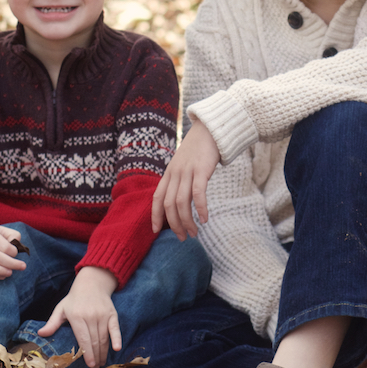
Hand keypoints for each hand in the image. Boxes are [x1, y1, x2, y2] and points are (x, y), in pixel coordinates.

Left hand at [40, 267, 120, 367]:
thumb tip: (40, 333)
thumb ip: (52, 323)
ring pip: (104, 337)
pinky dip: (117, 338)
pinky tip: (117, 348)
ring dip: (104, 352)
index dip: (87, 353)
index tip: (89, 364)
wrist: (91, 283)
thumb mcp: (61, 309)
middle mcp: (90, 316)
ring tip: (102, 363)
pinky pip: (115, 328)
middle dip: (95, 356)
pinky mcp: (112, 314)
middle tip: (95, 367)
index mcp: (76, 316)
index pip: (83, 339)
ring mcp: (102, 315)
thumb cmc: (74, 299)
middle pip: (94, 341)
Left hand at [151, 121, 219, 239]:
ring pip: (181, 202)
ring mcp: (187, 172)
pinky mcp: (201, 170)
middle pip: (169, 205)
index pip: (157, 198)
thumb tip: (180, 200)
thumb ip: (180, 179)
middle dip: (174, 225)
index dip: (155, 216)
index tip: (156, 231)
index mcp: (169, 174)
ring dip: (187, 221)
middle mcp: (175, 174)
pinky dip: (200, 208)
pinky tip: (205, 219)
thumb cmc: (199, 150)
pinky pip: (198, 193)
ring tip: (194, 233)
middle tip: (182, 238)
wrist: (210, 129)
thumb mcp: (183, 164)